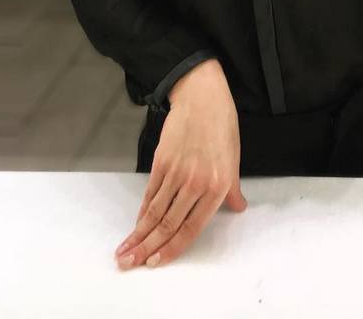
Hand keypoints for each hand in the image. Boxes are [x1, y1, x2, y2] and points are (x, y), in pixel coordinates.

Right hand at [114, 60, 246, 270]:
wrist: (203, 97)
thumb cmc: (222, 125)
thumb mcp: (234, 157)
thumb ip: (232, 188)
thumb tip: (238, 208)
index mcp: (218, 185)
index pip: (192, 228)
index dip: (172, 248)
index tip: (157, 262)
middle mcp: (196, 183)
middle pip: (168, 225)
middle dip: (147, 249)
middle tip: (130, 264)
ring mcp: (177, 173)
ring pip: (155, 213)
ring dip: (137, 235)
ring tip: (124, 252)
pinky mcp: (162, 162)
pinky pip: (150, 193)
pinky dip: (142, 211)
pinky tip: (135, 224)